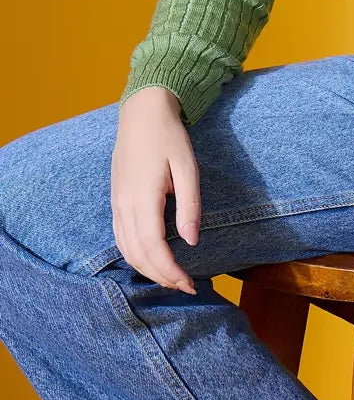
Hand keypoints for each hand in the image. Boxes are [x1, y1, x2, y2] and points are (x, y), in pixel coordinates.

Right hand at [111, 86, 201, 295]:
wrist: (142, 113)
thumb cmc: (169, 137)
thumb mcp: (187, 167)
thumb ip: (190, 204)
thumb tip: (192, 241)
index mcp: (142, 198)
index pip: (153, 248)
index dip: (170, 272)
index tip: (190, 283)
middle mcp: (124, 206)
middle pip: (137, 256)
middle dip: (161, 276)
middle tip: (187, 286)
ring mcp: (116, 204)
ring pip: (126, 250)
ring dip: (147, 269)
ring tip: (172, 277)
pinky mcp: (116, 200)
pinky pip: (120, 238)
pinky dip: (135, 256)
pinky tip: (151, 259)